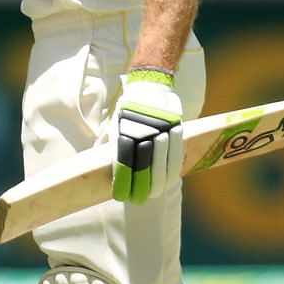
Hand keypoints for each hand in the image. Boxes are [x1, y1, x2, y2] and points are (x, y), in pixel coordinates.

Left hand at [111, 70, 184, 204]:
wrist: (150, 83)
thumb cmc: (129, 109)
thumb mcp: (116, 123)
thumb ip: (114, 144)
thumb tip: (107, 170)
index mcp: (124, 129)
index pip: (123, 161)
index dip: (123, 181)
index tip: (122, 196)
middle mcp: (142, 128)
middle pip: (143, 164)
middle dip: (142, 185)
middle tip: (139, 200)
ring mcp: (160, 126)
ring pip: (161, 159)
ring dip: (159, 181)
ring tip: (155, 193)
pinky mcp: (175, 124)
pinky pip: (176, 150)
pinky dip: (173, 167)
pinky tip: (170, 179)